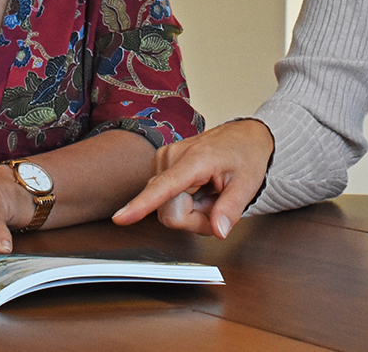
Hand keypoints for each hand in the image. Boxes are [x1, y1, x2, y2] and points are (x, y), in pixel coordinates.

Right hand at [111, 119, 272, 238]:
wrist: (245, 136)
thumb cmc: (246, 155)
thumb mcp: (247, 184)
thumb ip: (231, 209)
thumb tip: (219, 230)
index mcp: (193, 160)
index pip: (163, 188)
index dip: (141, 206)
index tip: (121, 218)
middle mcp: (170, 158)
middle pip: (169, 213)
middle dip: (195, 219)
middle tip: (217, 204)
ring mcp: (163, 161)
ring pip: (167, 210)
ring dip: (192, 211)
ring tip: (210, 194)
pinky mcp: (161, 167)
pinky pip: (167, 201)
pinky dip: (187, 203)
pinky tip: (201, 191)